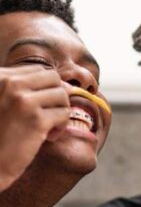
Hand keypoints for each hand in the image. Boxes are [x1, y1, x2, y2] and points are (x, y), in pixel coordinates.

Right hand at [0, 66, 69, 191]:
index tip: (43, 105)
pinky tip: (48, 136)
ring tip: (48, 126)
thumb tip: (67, 85)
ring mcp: (23, 101)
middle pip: (53, 77)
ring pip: (62, 94)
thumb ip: (29, 90)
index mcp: (0, 77)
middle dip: (56, 96)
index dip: (47, 88)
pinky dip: (61, 126)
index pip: (38, 70)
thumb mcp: (7, 103)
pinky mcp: (36, 120)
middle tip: (49, 114)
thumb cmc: (1, 134)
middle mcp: (10, 84)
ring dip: (60, 112)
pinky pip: (64, 113)